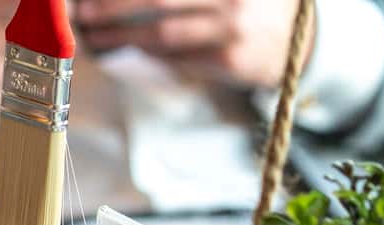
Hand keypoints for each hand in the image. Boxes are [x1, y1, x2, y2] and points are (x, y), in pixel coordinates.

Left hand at [72, 0, 301, 86]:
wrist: (300, 42)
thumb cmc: (252, 4)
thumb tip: (126, 1)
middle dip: (114, 5)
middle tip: (83, 10)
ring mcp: (232, 26)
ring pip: (161, 32)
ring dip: (120, 35)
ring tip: (93, 34)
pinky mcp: (228, 59)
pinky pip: (176, 57)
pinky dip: (147, 53)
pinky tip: (127, 49)